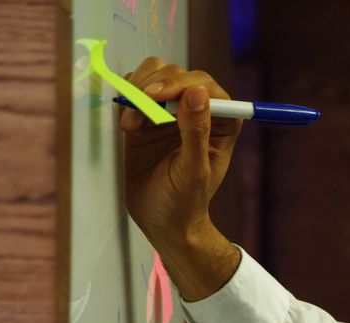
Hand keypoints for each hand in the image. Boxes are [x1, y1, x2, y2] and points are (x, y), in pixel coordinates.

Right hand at [120, 57, 241, 247]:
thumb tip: (197, 92)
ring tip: (131, 122)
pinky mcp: (146, 117)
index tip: (157, 96)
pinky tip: (127, 124)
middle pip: (178, 75)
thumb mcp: (193, 170)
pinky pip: (135, 91)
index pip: (205, 86)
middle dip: (155, 85)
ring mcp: (171, 112)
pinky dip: (127, 99)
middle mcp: (198, 112)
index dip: (182, 83)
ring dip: (139, 90)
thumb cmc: (185, 202)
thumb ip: (195, 132)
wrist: (161, 221)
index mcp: (222, 123)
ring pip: (155, 76)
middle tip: (139, 106)